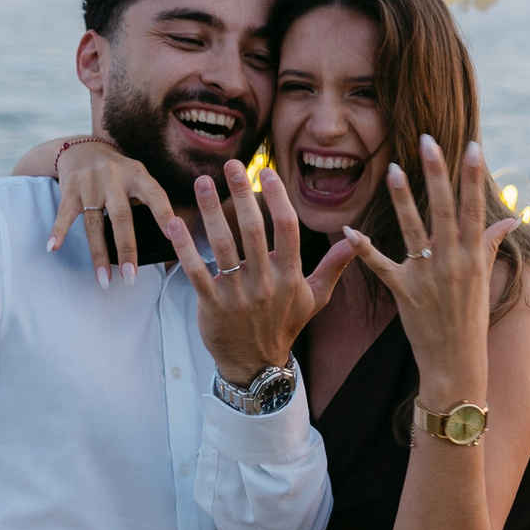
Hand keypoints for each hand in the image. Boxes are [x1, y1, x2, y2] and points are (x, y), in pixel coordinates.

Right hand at [43, 138, 175, 287]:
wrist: (82, 149)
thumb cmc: (118, 173)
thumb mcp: (136, 177)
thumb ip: (145, 202)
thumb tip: (160, 242)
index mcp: (137, 175)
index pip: (155, 195)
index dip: (165, 214)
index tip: (173, 236)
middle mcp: (114, 178)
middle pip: (121, 217)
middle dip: (126, 249)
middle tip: (131, 277)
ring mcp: (90, 184)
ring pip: (95, 224)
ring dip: (99, 254)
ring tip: (104, 280)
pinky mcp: (70, 190)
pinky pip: (65, 215)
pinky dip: (58, 232)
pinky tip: (53, 248)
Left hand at [160, 159, 356, 383]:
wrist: (256, 364)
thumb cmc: (284, 326)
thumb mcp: (314, 298)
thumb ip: (333, 267)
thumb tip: (356, 240)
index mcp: (290, 276)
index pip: (287, 228)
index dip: (277, 198)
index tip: (266, 172)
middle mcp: (266, 282)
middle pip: (253, 230)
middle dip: (241, 194)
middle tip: (231, 164)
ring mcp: (238, 294)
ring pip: (223, 246)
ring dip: (211, 212)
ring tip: (201, 182)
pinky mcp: (212, 304)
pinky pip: (197, 271)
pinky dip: (184, 248)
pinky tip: (174, 224)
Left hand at [345, 136, 516, 399]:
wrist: (456, 361)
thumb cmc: (471, 318)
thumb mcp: (484, 278)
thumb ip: (491, 243)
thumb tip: (511, 219)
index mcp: (473, 256)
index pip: (474, 207)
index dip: (473, 176)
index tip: (472, 145)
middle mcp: (452, 262)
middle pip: (443, 210)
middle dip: (437, 174)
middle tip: (428, 140)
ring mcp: (427, 276)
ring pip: (413, 230)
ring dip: (403, 199)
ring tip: (393, 169)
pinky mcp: (404, 292)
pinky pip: (381, 266)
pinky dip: (364, 250)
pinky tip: (349, 231)